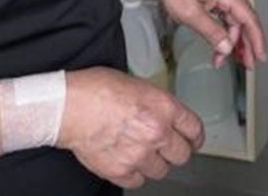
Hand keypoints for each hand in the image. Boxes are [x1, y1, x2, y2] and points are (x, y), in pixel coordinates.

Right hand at [58, 67, 201, 189]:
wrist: (72, 106)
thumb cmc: (100, 89)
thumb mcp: (141, 85)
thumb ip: (158, 104)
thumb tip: (165, 115)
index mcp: (164, 108)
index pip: (194, 129)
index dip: (195, 136)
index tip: (194, 140)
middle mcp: (156, 133)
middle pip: (182, 155)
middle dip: (177, 151)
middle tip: (170, 148)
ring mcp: (139, 155)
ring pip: (161, 171)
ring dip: (155, 163)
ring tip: (145, 153)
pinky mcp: (120, 172)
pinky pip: (138, 181)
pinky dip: (135, 174)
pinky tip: (129, 161)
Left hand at [136, 0, 267, 69]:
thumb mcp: (190, 14)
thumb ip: (211, 32)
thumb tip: (227, 47)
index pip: (249, 19)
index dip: (257, 40)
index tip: (260, 56)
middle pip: (244, 21)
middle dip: (246, 44)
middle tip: (247, 64)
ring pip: (235, 20)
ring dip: (232, 40)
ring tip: (229, 59)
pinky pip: (226, 15)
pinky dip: (225, 31)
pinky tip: (221, 44)